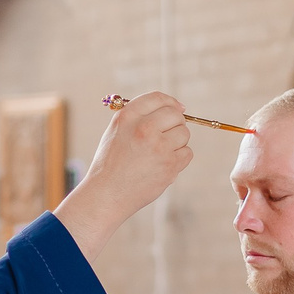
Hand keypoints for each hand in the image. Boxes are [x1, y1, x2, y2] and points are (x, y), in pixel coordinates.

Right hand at [51, 92, 192, 263]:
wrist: (107, 194)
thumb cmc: (111, 163)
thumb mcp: (116, 131)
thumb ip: (140, 116)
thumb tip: (176, 107)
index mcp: (128, 117)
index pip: (158, 98)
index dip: (171, 102)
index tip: (179, 108)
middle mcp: (143, 128)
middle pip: (176, 115)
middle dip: (176, 123)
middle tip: (167, 136)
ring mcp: (158, 147)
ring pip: (184, 134)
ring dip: (177, 142)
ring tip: (159, 154)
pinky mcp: (169, 165)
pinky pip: (187, 153)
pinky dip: (179, 159)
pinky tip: (162, 166)